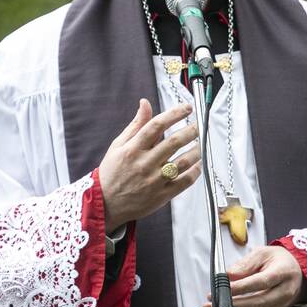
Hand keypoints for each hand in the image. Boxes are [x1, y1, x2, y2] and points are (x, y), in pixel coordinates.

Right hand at [98, 98, 201, 232]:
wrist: (106, 203)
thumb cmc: (112, 172)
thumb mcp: (118, 145)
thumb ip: (136, 125)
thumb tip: (145, 103)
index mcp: (132, 149)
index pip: (156, 125)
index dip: (174, 114)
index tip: (187, 108)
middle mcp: (144, 164)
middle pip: (174, 142)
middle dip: (191, 130)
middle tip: (199, 125)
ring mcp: (155, 181)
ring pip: (183, 162)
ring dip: (197, 150)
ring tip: (201, 143)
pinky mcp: (162, 195)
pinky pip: (185, 181)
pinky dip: (195, 171)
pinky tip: (198, 164)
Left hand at [215, 246, 306, 306]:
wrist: (296, 270)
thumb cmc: (279, 260)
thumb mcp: (262, 253)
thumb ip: (245, 264)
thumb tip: (228, 275)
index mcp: (283, 272)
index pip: (261, 281)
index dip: (242, 286)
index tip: (226, 287)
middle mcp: (285, 290)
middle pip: (260, 300)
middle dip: (237, 302)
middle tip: (218, 299)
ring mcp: (282, 303)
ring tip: (219, 305)